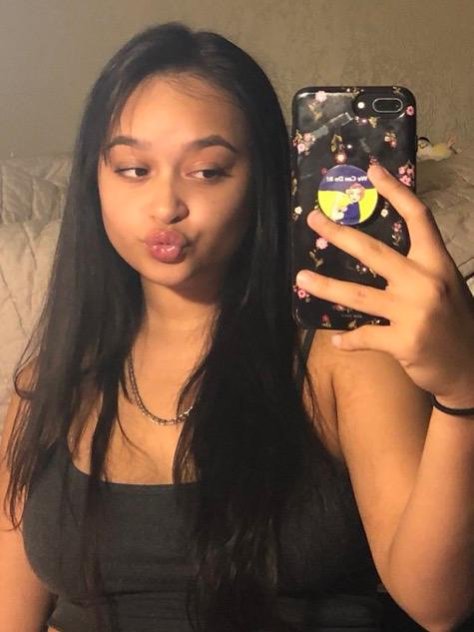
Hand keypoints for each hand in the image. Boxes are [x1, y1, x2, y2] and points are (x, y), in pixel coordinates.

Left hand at [296, 164, 473, 407]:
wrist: (472, 366)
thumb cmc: (456, 321)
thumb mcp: (445, 284)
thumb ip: (418, 267)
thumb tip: (377, 252)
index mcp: (438, 262)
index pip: (417, 217)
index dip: (395, 191)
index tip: (372, 171)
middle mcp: (425, 282)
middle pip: (374, 251)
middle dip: (339, 234)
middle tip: (314, 220)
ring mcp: (413, 312)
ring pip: (358, 294)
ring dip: (325, 285)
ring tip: (300, 278)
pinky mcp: (403, 342)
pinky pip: (364, 336)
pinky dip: (348, 340)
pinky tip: (335, 339)